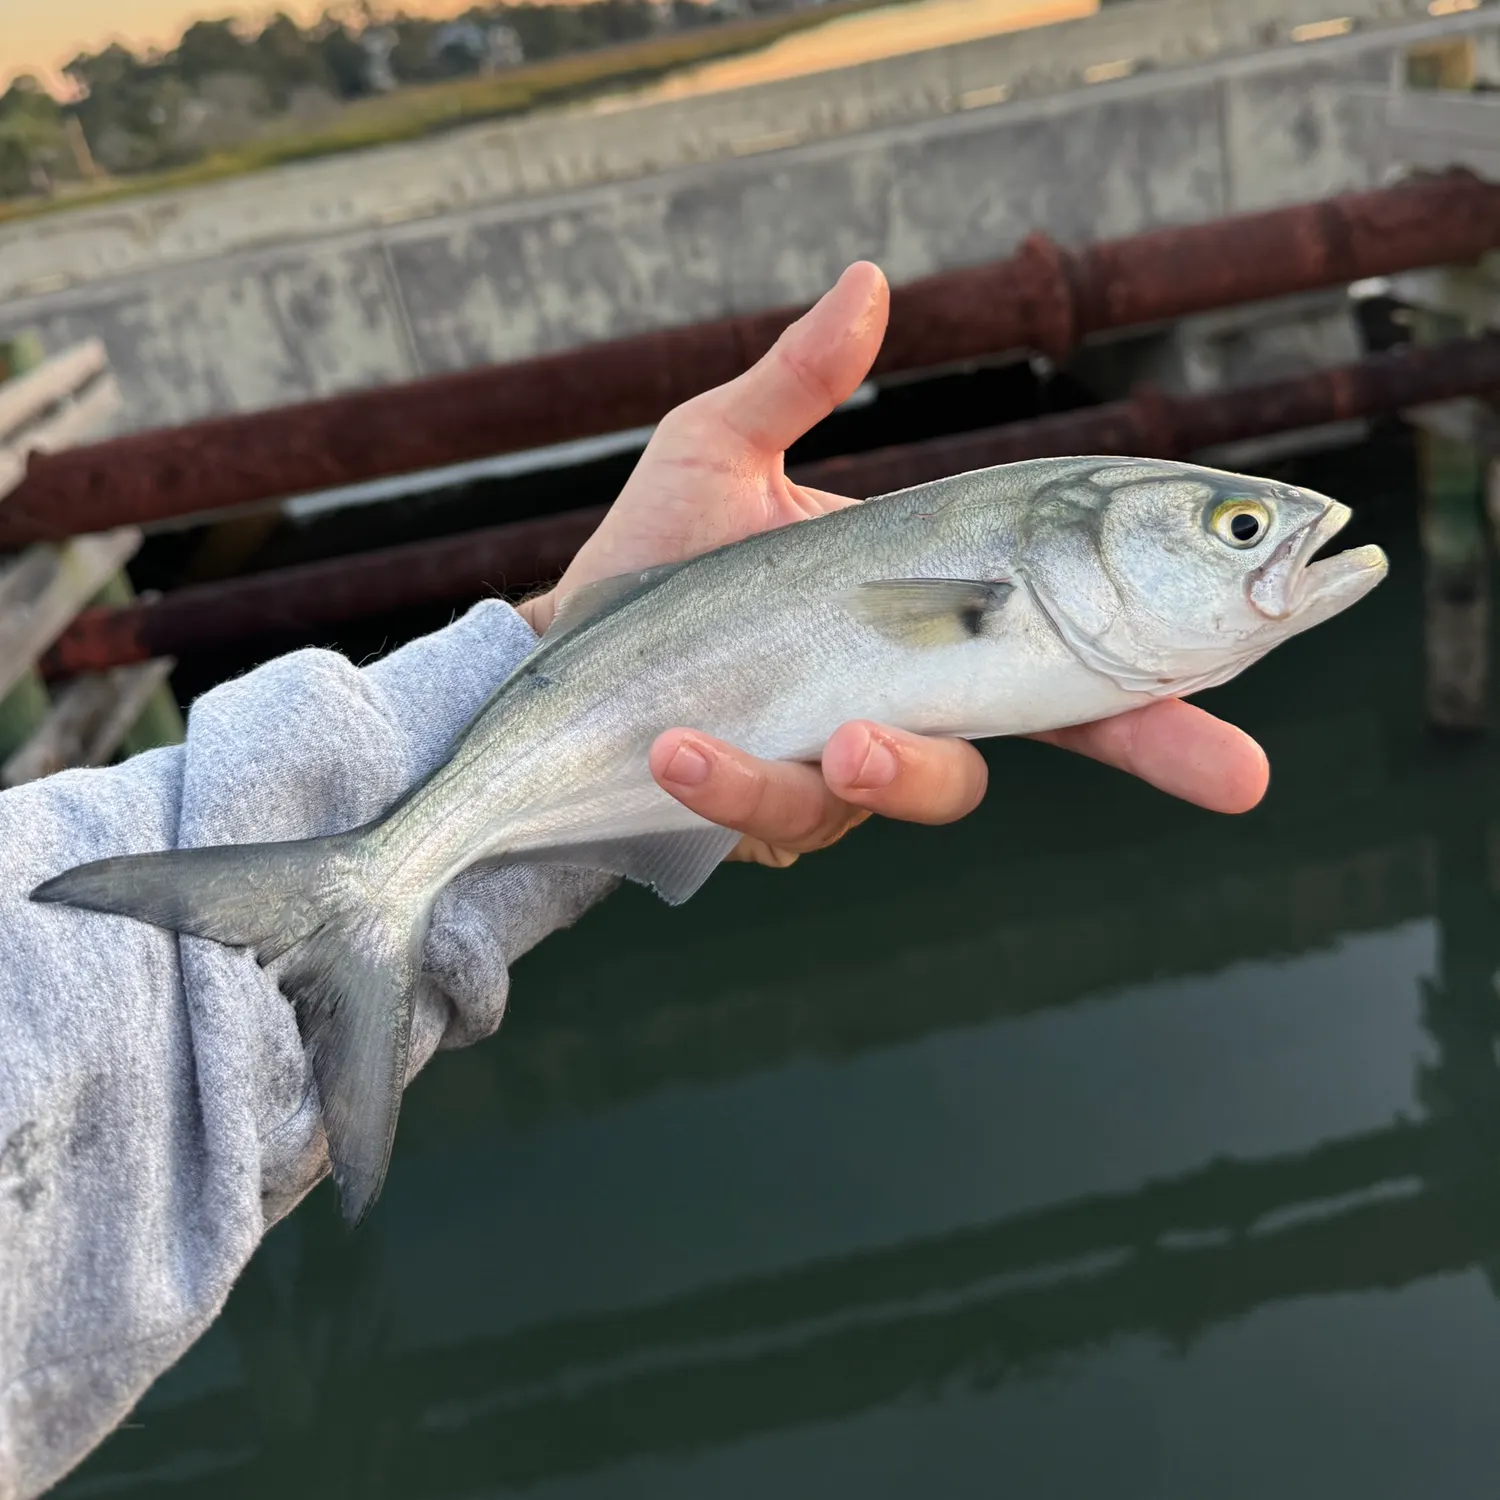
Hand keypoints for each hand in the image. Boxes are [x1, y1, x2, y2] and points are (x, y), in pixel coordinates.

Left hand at [518, 263, 1269, 868]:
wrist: (565, 658)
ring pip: (919, 787)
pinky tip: (682, 745)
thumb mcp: (726, 453)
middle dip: (1149, 749)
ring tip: (839, 739)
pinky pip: (780, 810)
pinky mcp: (769, 807)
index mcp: (931, 619)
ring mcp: (844, 764)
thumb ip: (801, 382)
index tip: (1258, 652)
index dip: (1162, 658)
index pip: (1068, 643)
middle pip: (1054, 732)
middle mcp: (910, 698)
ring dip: (890, 770)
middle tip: (1238, 775)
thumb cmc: (660, 562)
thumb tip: (867, 278)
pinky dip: (738, 780)